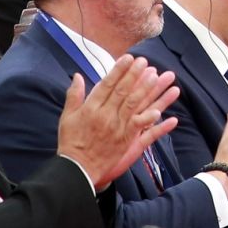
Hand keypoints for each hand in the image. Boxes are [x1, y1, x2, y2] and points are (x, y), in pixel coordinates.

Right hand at [57, 54, 179, 189]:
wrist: (77, 169)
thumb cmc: (71, 141)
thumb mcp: (67, 117)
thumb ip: (74, 95)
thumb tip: (77, 75)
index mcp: (91, 108)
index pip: (107, 84)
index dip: (119, 70)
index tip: (128, 58)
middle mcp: (105, 116)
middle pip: (122, 91)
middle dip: (134, 75)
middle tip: (144, 61)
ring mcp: (116, 128)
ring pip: (133, 105)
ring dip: (145, 90)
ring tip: (156, 76)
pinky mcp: (125, 141)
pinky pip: (140, 128)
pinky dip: (150, 120)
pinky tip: (160, 112)